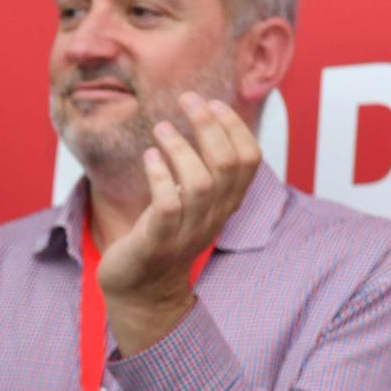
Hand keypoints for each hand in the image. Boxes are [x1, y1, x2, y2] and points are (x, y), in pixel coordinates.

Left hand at [96, 94, 260, 353]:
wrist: (141, 291)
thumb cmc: (163, 237)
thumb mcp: (191, 204)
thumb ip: (202, 171)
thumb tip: (203, 120)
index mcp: (226, 204)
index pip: (249, 160)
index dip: (234, 127)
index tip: (212, 103)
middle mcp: (213, 217)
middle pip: (228, 164)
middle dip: (209, 125)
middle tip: (187, 99)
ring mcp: (187, 231)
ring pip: (200, 182)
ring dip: (181, 148)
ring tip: (161, 128)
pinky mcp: (158, 242)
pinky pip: (168, 205)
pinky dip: (160, 176)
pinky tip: (149, 157)